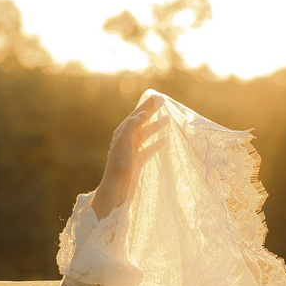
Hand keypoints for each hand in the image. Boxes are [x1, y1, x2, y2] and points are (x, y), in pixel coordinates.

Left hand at [93, 93, 165, 215]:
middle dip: (152, 112)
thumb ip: (132, 126)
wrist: (117, 188)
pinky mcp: (137, 160)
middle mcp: (126, 139)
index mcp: (122, 132)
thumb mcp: (124, 142)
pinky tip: (164, 140)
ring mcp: (132, 150)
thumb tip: (143, 113)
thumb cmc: (119, 165)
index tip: (158, 97)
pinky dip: (156, 143)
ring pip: (146, 133)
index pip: (137, 114)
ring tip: (168, 119)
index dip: (147, 106)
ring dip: (156, 126)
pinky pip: (149, 148)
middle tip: (164, 102)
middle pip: (142, 121)